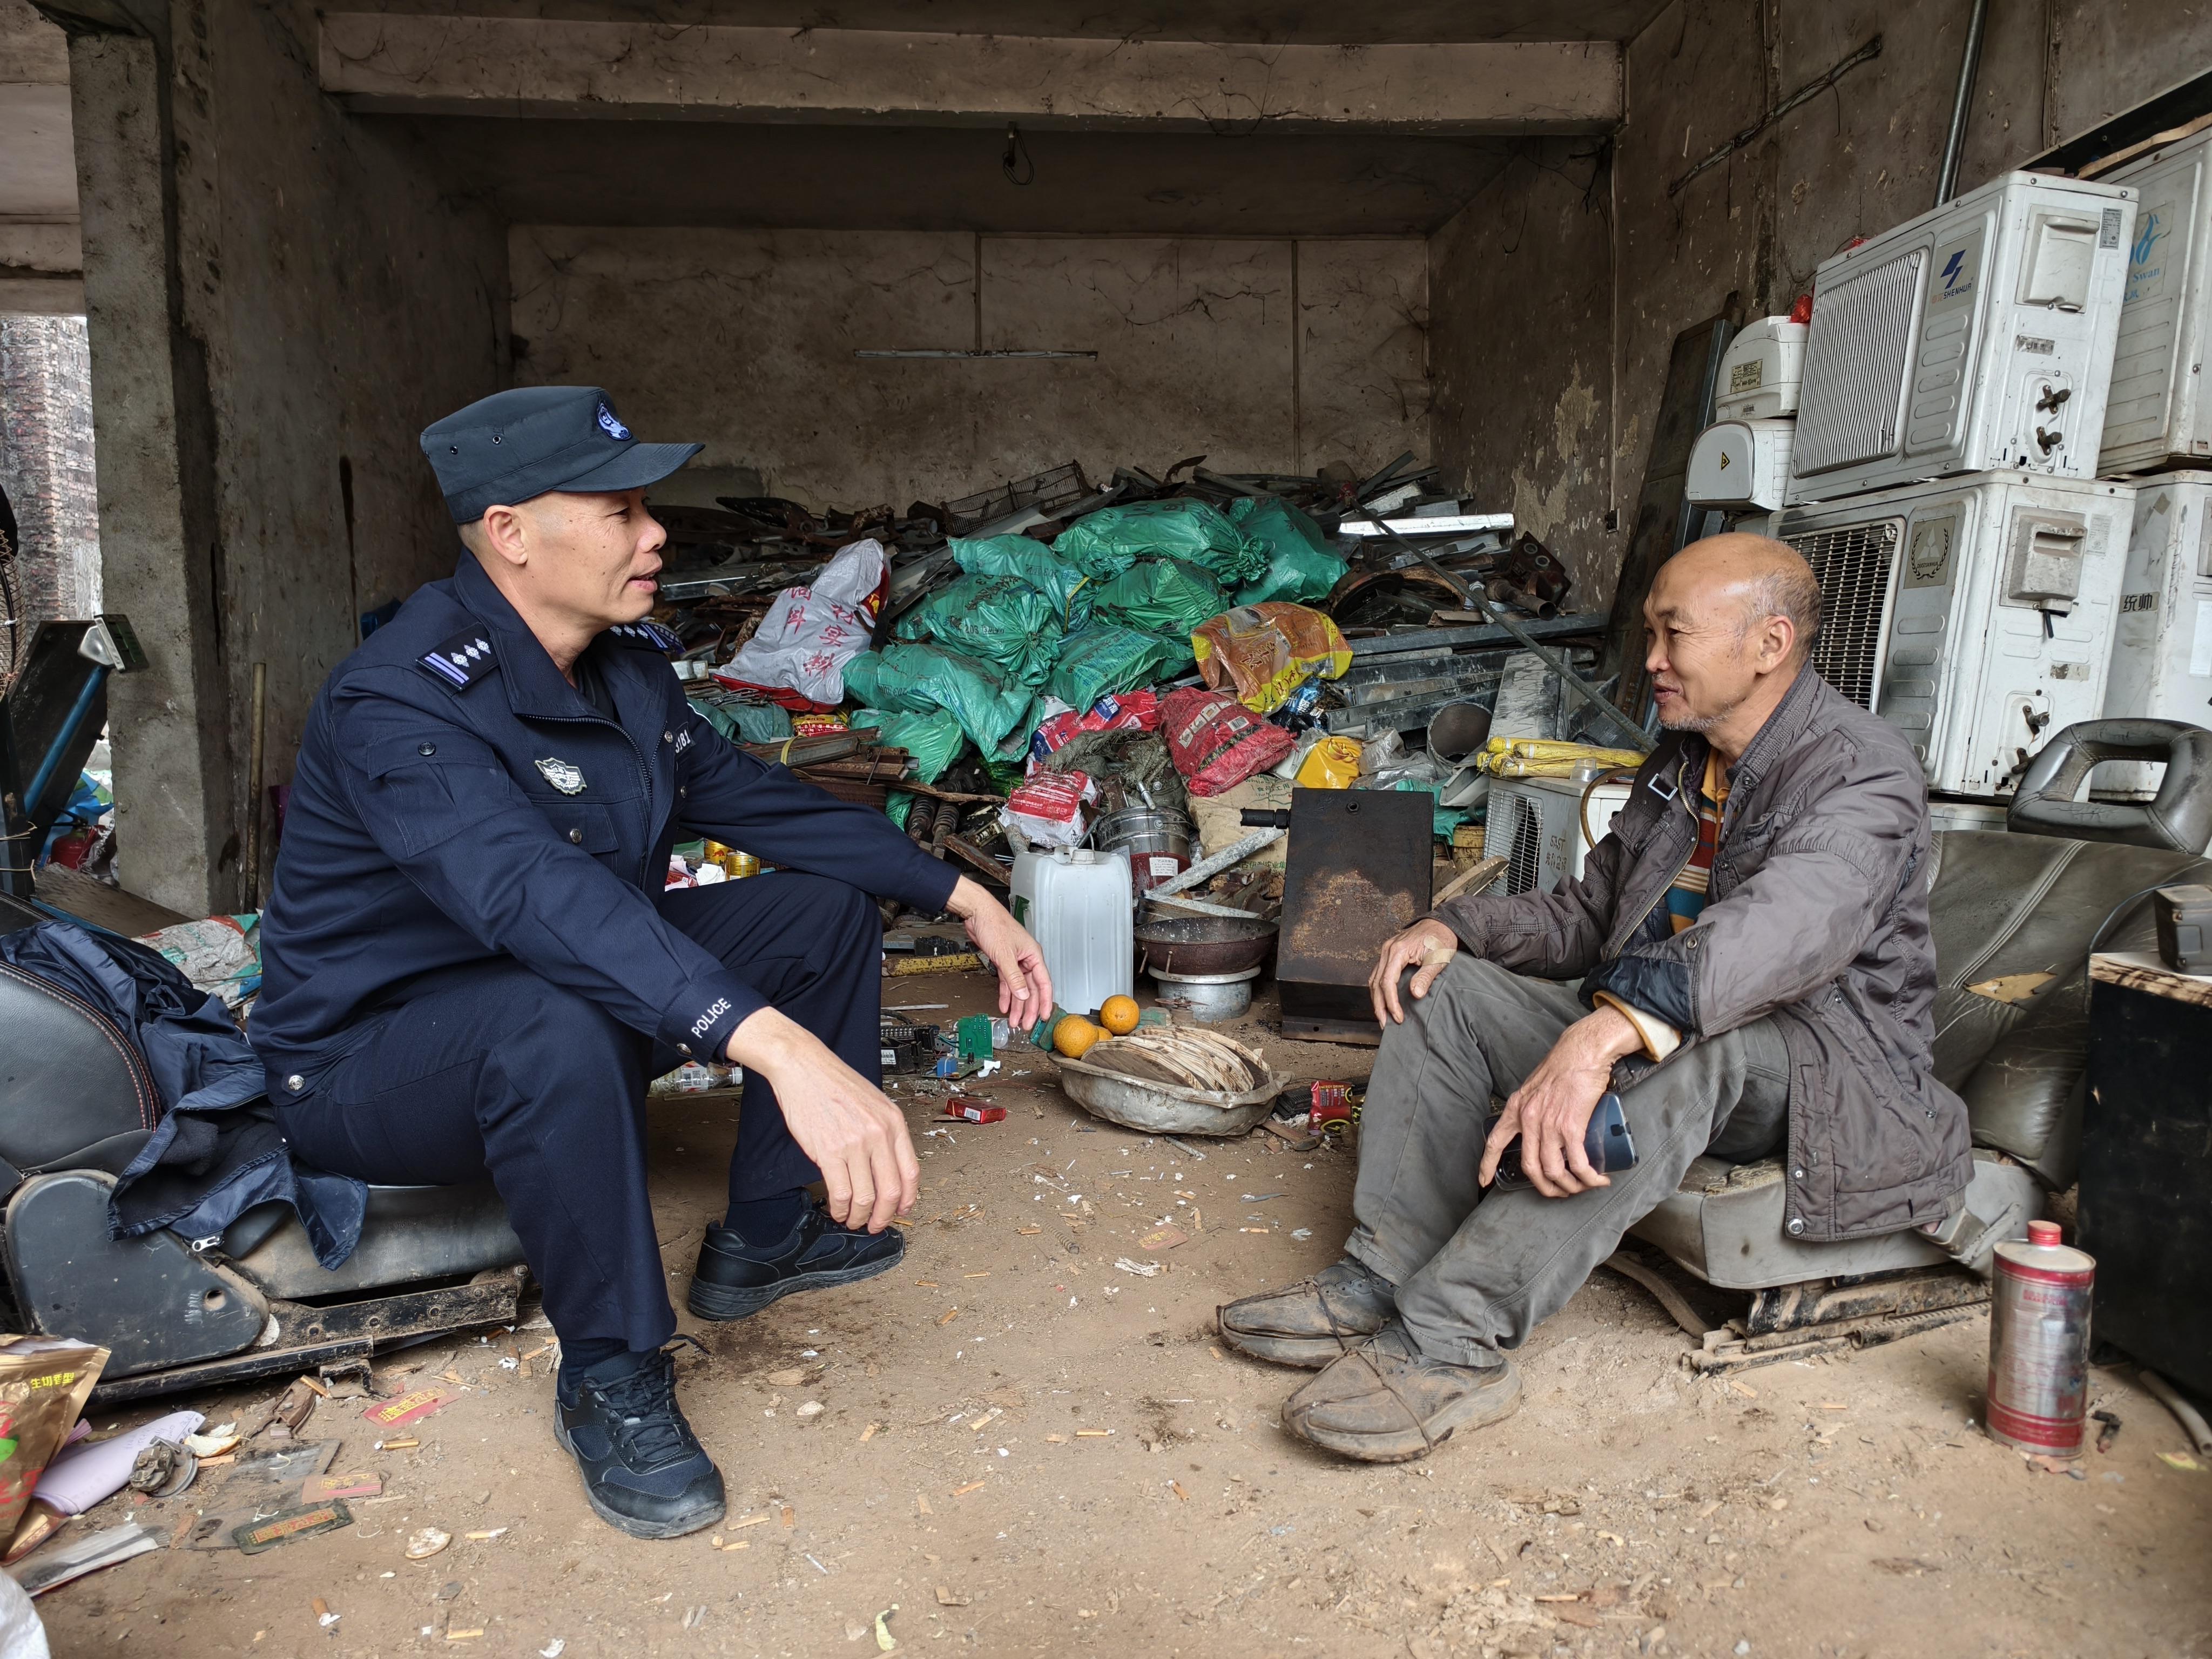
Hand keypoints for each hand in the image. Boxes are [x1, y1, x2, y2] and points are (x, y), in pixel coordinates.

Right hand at [725, 1009, 918, 1231]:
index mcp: (893, 1122)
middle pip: (891, 1191)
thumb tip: (888, 1168)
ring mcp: (855, 1143)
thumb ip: (885, 1133)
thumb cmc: (835, 1083)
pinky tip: (838, 1210)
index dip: (908, 1199)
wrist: (804, 1067)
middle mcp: (878, 1134)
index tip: (901, 1210)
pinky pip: (841, 1193)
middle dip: (884, 1216)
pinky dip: (841, 1209)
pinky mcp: (829, 1151)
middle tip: (876, 1225)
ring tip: (853, 1220)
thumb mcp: (874, 1103)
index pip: (911, 1172)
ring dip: (860, 1217)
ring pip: (866, 1197)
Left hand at [947, 876, 1052, 1023]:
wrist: (977, 914)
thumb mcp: (1005, 955)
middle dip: (1028, 1008)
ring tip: (1015, 1020)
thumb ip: (1014, 978)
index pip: (1044, 982)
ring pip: (1019, 988)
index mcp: (1033, 955)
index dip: (1044, 1001)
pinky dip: (1006, 994)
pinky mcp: (1003, 962)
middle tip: (1026, 1024)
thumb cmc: (995, 925)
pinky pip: (1007, 983)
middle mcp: (1026, 959)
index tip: (1043, 1016)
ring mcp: (1015, 961)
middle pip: (1031, 989)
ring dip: (1017, 1004)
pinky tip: (1005, 1006)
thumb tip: (1024, 995)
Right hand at [1368, 918, 1460, 1024]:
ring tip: (1383, 1017)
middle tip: (1385, 1024)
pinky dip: (1379, 990)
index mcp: (1398, 951)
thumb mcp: (1438, 958)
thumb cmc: (1441, 938)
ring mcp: (1386, 951)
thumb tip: (1415, 994)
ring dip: (1377, 999)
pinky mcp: (1389, 954)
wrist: (1441, 924)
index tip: (1398, 1017)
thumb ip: (1426, 976)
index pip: (1387, 982)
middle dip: (1379, 1006)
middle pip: (1376, 983)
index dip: (1391, 1002)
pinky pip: (1378, 974)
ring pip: (1374, 979)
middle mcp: (1388, 950)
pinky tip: (1384, 1000)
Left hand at [1479, 1005, 1642, 1196]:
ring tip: (1581, 1187)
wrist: (1582, 1051)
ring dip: (1569, 1186)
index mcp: (1517, 1108)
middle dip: (1545, 1187)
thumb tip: (1542, 1126)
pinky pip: (1578, 1163)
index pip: (1495, 1142)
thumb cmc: (1564, 1064)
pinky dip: (1588, 1177)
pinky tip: (1597, 1179)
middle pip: (1530, 1167)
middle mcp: (1529, 1119)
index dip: (1487, 1165)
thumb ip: (1533, 1106)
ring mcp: (1549, 1124)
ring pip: (1553, 1170)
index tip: (1484, 1181)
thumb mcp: (1536, 1086)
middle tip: (1559, 1192)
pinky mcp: (1572, 1127)